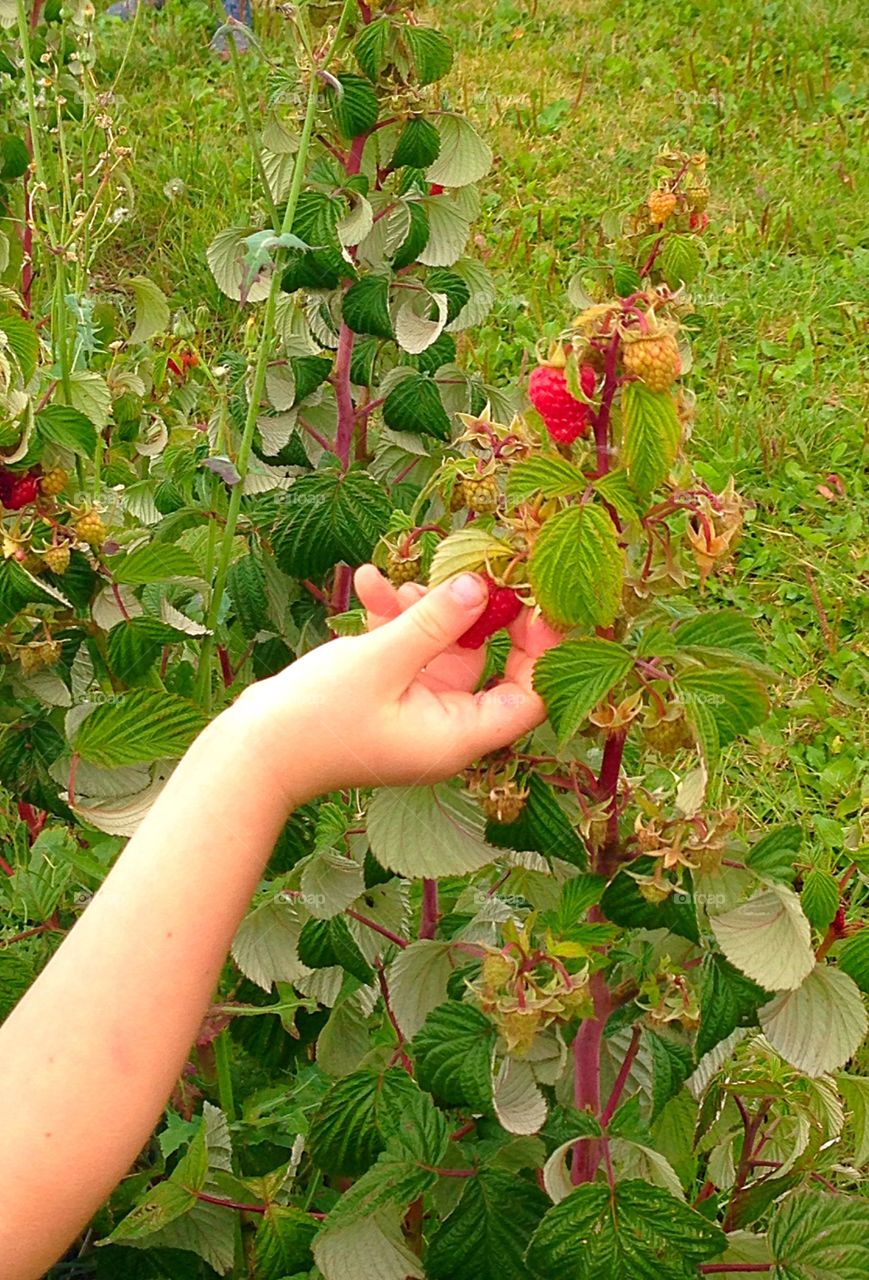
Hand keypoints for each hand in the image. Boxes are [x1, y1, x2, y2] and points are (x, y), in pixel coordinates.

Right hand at [238, 565, 561, 800]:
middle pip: (489, 664)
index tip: (535, 601)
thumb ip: (435, 622)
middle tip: (474, 571)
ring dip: (421, 610)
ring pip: (441, 648)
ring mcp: (415, 710)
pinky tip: (365, 585)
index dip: (541, 650)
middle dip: (475, 613)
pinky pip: (406, 652)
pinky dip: (392, 621)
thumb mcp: (382, 660)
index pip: (529, 696)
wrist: (252, 752)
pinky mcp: (386, 695)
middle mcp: (445, 726)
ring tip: (390, 584)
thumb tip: (480, 586)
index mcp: (458, 735)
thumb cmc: (317, 719)